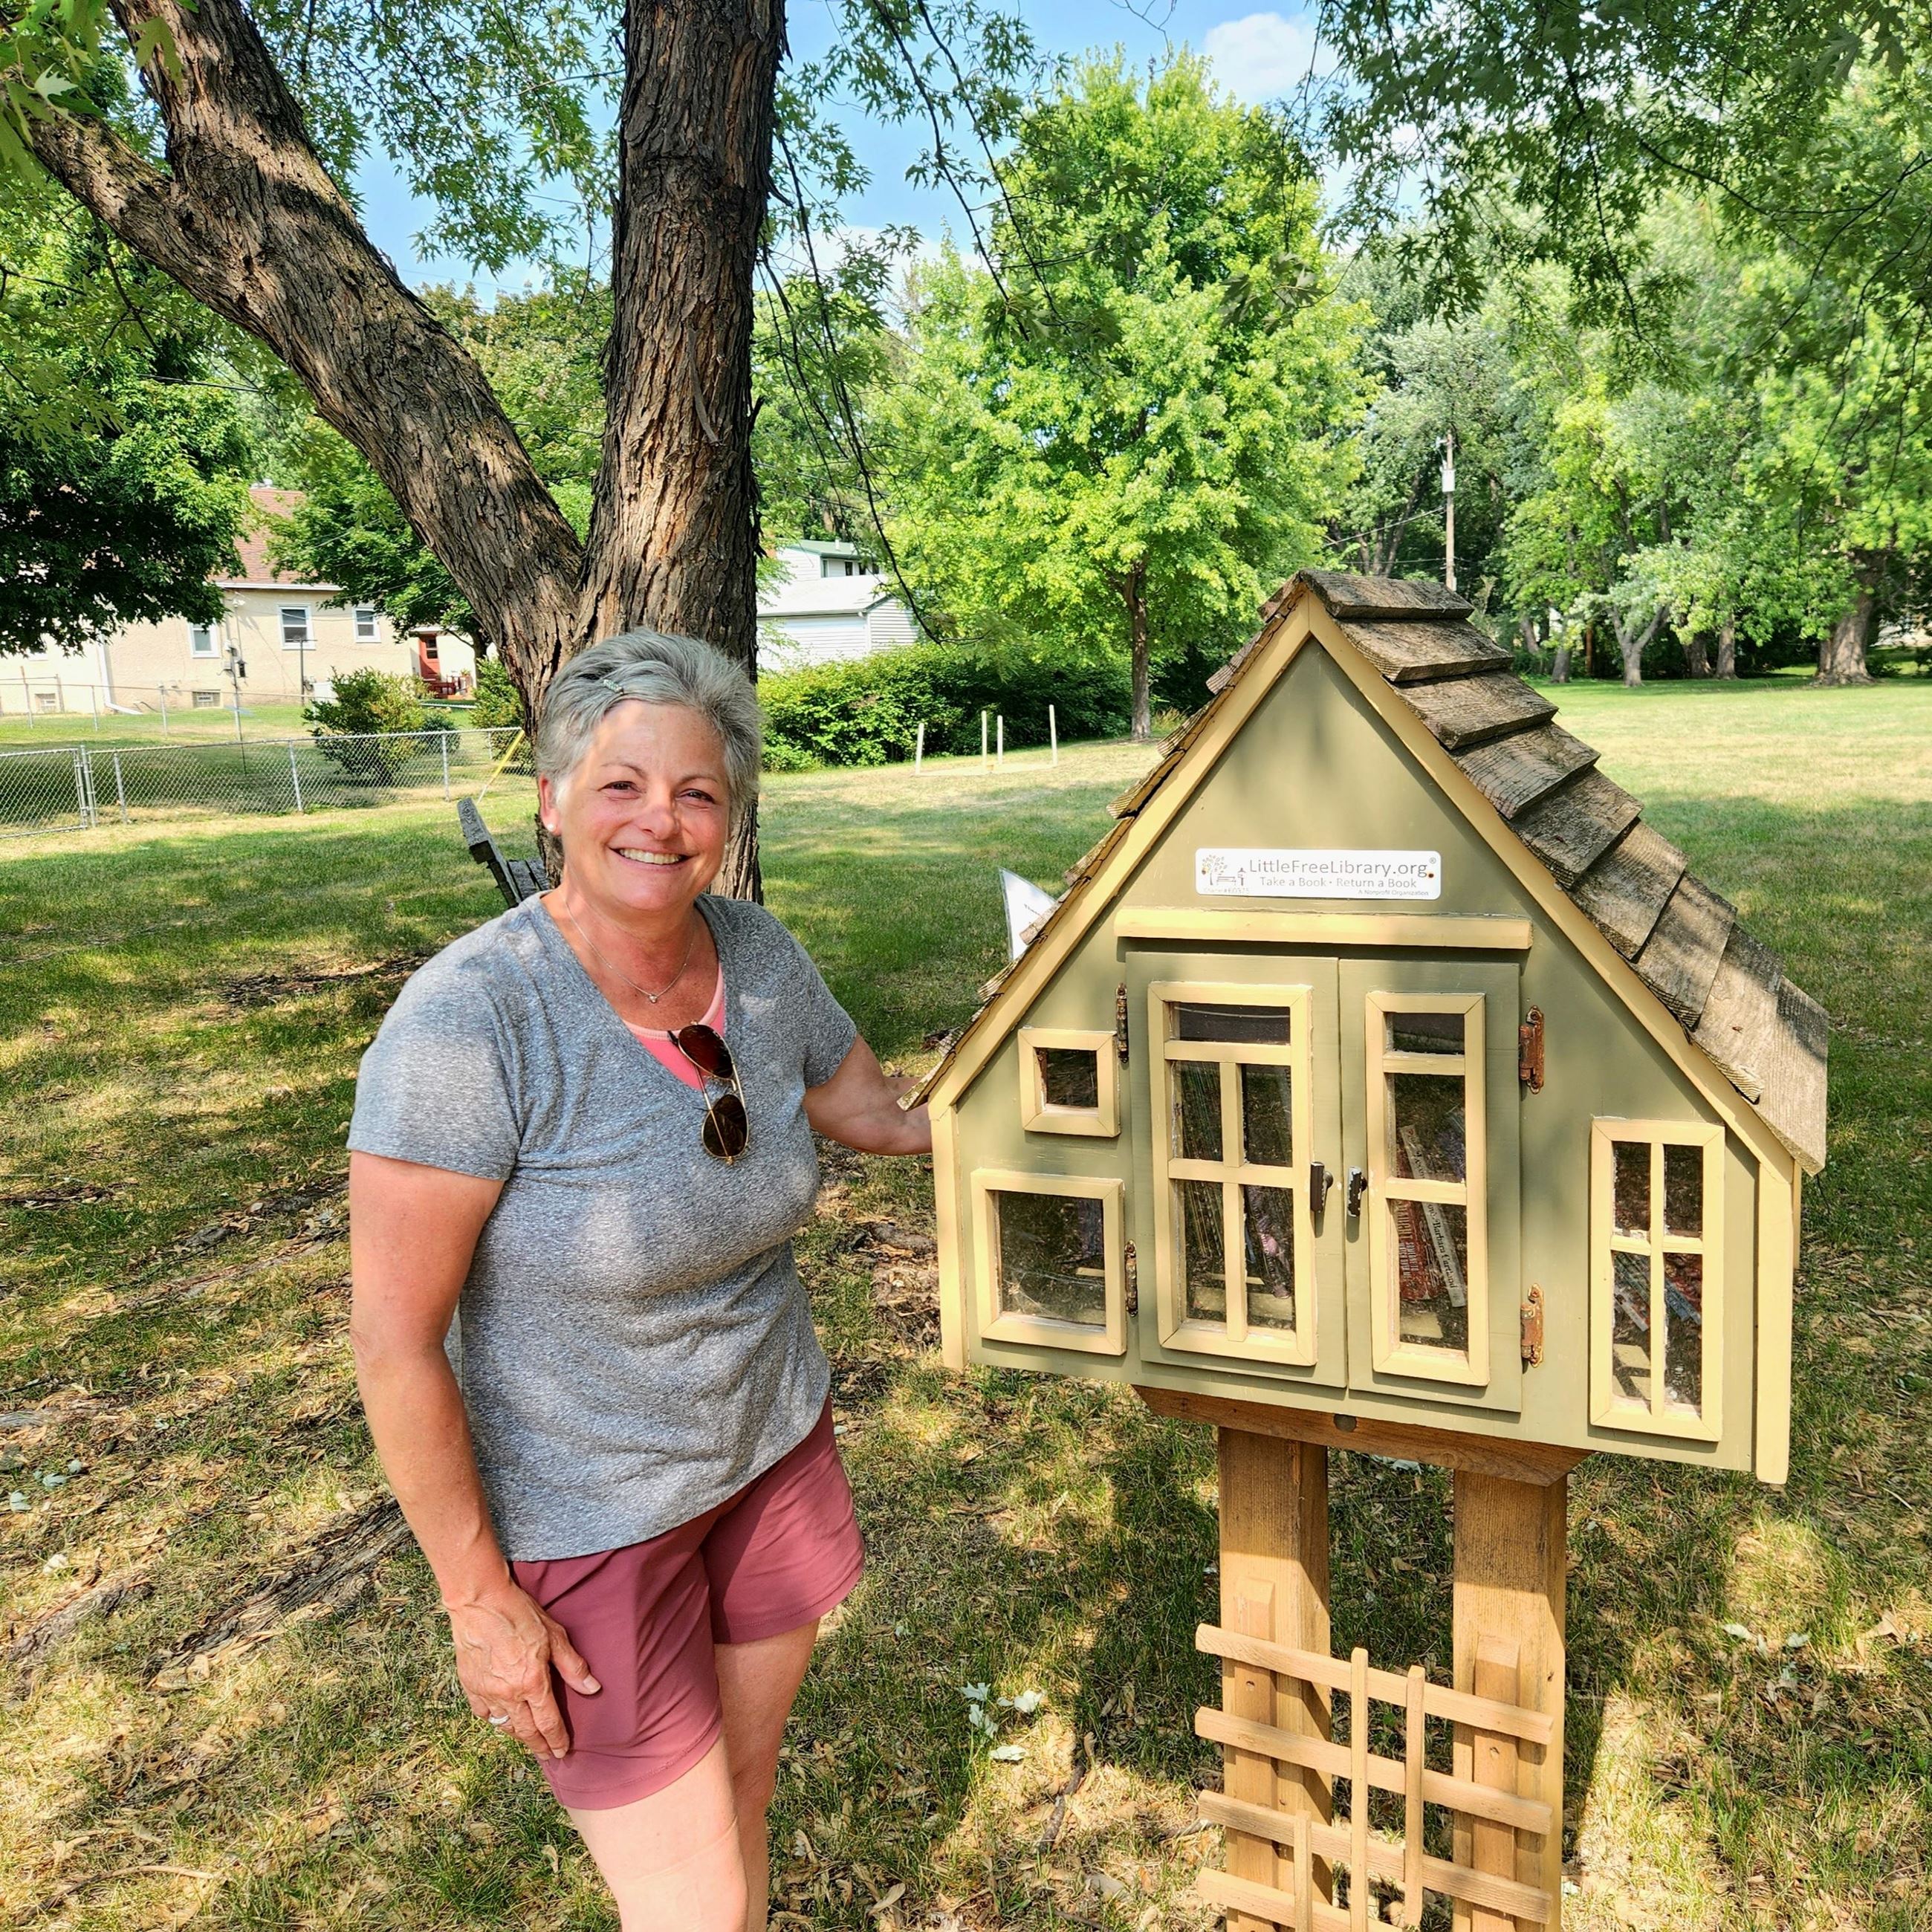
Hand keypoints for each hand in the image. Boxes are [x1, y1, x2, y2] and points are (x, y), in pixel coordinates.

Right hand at [447, 1581, 600, 1759]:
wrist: (480, 1602)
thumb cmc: (520, 1614)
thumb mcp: (554, 1635)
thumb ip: (573, 1666)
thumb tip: (592, 1688)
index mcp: (532, 1683)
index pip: (548, 1723)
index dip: (557, 1740)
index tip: (562, 1751)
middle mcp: (508, 1694)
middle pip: (526, 1731)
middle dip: (539, 1746)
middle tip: (547, 1755)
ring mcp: (486, 1693)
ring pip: (504, 1725)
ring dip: (518, 1735)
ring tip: (528, 1739)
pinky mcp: (470, 1686)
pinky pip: (483, 1713)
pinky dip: (494, 1720)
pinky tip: (501, 1718)